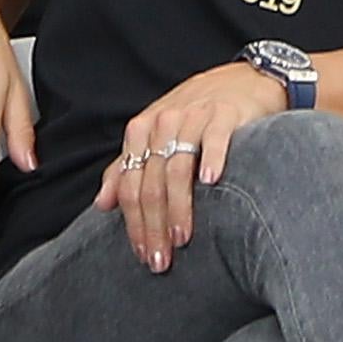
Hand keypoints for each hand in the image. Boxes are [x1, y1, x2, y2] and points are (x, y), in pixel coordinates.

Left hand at [91, 63, 289, 272]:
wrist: (240, 81)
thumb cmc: (194, 115)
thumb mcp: (155, 137)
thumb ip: (126, 168)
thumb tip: (101, 204)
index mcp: (140, 131)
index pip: (129, 185)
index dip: (133, 223)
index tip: (142, 254)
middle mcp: (162, 123)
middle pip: (150, 182)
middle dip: (154, 225)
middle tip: (161, 260)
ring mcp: (193, 117)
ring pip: (177, 168)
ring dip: (178, 206)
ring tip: (182, 238)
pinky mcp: (225, 114)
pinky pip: (215, 138)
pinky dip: (211, 159)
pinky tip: (211, 182)